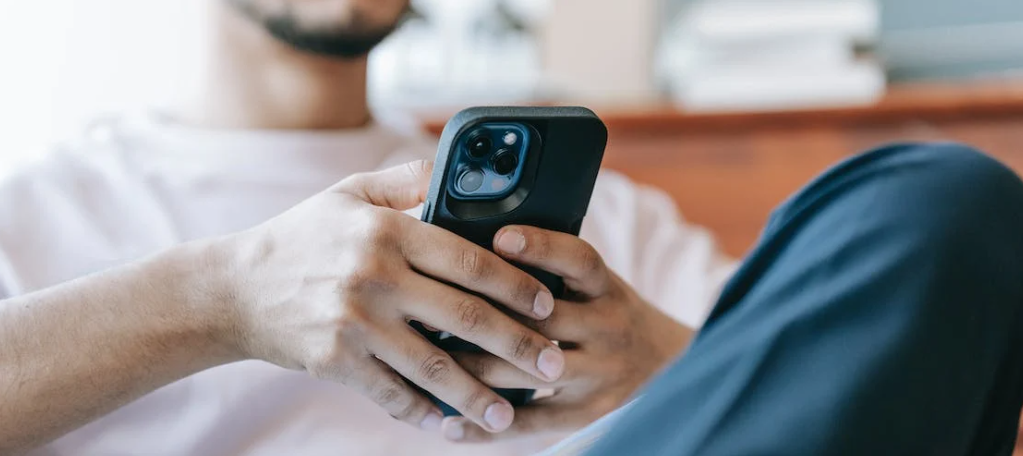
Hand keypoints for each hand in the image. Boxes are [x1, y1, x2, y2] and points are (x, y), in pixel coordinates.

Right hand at [219, 161, 565, 433]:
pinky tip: (453, 426)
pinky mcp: (336, 362)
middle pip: (465, 317)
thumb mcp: (349, 193)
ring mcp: (355, 323)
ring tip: (513, 415)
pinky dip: (426, 414)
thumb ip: (407, 179)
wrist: (233, 288)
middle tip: (556, 366)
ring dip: (480, 396)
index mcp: (387, 230)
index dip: (517, 285)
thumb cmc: (302, 236)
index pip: (470, 260)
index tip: (548, 304)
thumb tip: (456, 166)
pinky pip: (392, 394)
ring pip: (434, 367)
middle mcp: (375, 276)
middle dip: (519, 345)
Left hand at [441, 226, 693, 441]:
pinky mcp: (588, 415)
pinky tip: (447, 424)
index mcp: (608, 289)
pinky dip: (486, 427)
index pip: (579, 260)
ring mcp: (600, 375)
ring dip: (471, 369)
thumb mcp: (598, 285)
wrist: (671, 368)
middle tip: (428, 307)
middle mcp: (608, 329)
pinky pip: (531, 423)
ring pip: (526, 373)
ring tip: (424, 361)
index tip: (498, 238)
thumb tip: (480, 244)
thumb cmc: (610, 314)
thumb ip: (554, 270)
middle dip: (482, 316)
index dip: (541, 246)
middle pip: (541, 321)